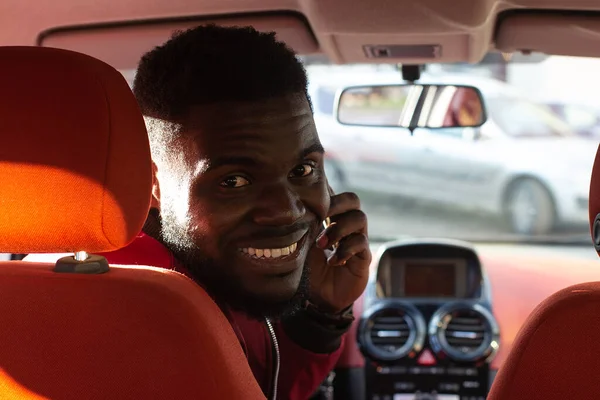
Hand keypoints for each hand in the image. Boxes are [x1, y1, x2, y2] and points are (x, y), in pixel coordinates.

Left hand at [307, 191, 370, 313]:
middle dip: (337, 204)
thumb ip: (303, 225)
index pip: (334, 195)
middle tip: (322, 216)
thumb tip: (294, 203)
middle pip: (353, 200)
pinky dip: (345, 250)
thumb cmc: (306, 269)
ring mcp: (357, 240)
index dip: (326, 192)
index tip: (310, 198)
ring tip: (322, 244)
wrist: (316, 298)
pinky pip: (361, 243)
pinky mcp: (364, 257)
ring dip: (339, 229)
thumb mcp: (301, 244)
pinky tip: (333, 262)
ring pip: (360, 218)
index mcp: (329, 218)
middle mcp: (345, 225)